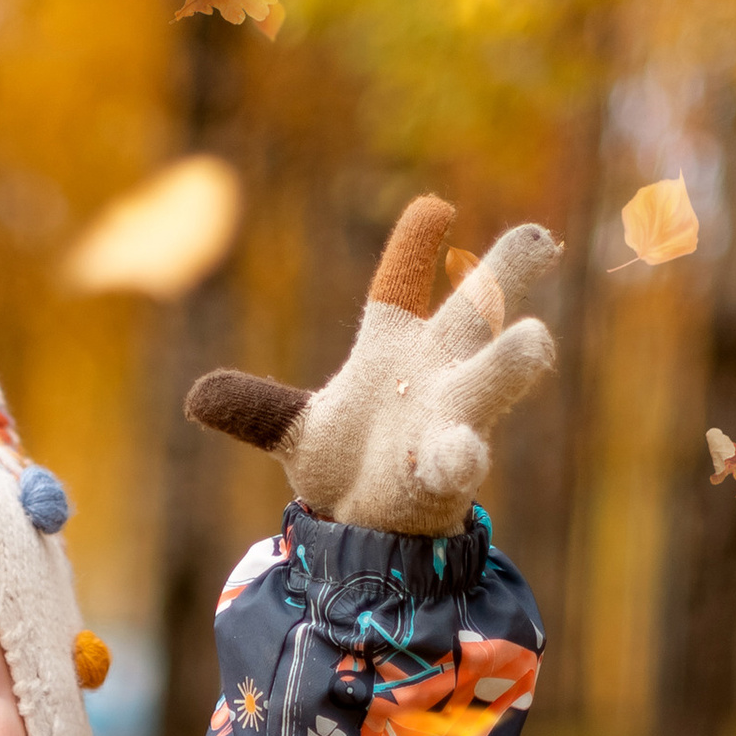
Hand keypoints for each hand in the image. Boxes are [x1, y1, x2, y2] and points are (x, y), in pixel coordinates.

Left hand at [185, 195, 558, 537]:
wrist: (368, 526)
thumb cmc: (349, 461)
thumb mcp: (295, 430)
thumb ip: (256, 408)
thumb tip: (195, 396)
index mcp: (397, 343)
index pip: (402, 281)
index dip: (416, 245)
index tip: (434, 209)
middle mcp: (437, 368)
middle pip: (480, 306)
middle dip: (511, 271)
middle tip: (540, 241)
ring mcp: (450, 416)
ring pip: (495, 376)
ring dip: (515, 358)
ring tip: (535, 340)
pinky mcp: (447, 467)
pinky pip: (461, 456)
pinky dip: (460, 455)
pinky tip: (462, 455)